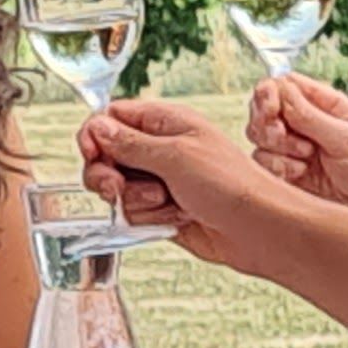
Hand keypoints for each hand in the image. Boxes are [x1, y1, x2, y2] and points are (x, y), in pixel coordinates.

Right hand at [75, 100, 284, 275]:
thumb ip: (130, 143)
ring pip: (118, 189)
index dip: (95, 135)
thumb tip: (97, 128)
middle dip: (106, 174)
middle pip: (106, 155)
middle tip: (115, 187)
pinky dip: (148, 218)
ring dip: (136, 200)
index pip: (112, 117)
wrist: (256, 229)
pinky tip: (175, 217)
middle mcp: (160, 149)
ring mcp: (160, 181)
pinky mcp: (162, 211)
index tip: (92, 153)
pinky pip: (133, 214)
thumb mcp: (175, 155)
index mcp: (165, 123)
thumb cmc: (229, 183)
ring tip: (166, 201)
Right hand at [248, 75, 347, 220]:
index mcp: (322, 104)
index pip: (282, 85)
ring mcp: (292, 148)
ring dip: (277, 148)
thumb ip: (309, 115)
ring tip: (305, 159)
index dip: (269, 94)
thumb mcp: (344, 137)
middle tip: (283, 137)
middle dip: (267, 124)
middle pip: (262, 109)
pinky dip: (276, 168)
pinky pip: (263, 163)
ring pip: (258, 137)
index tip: (272, 111)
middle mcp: (303, 122)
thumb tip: (280, 89)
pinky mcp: (285, 173)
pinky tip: (300, 174)